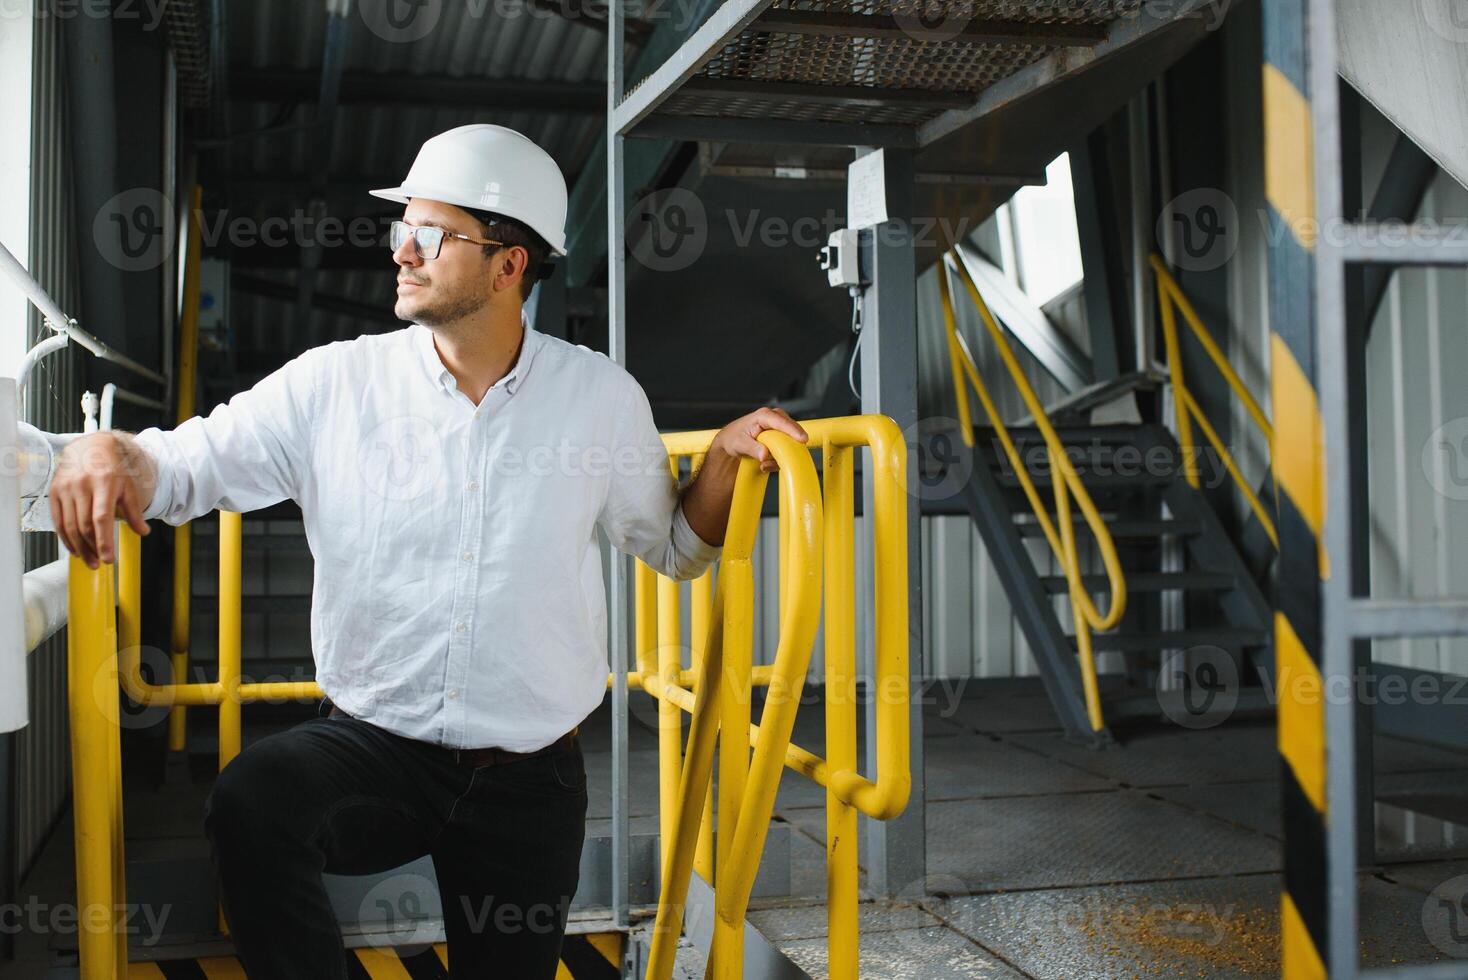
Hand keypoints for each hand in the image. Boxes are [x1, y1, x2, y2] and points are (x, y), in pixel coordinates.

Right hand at [48, 432, 153, 568]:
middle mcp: (81, 485)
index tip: (108, 559)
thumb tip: (143, 533)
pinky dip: (65, 538)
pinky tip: (74, 548)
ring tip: (88, 560)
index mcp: (103, 483)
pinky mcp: (54, 492)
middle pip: (84, 525)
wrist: (90, 447)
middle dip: (92, 548)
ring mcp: (65, 488)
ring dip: (79, 547)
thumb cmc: (112, 468)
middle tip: (99, 563)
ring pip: (69, 526)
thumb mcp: (128, 487)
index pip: (101, 518)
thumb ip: (134, 511)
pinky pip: (57, 521)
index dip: (104, 541)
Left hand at [711, 406, 807, 473]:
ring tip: (763, 463)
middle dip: (784, 448)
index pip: (782, 422)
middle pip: (791, 432)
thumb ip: (752, 448)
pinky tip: (766, 462)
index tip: (802, 440)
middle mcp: (775, 418)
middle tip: (768, 460)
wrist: (732, 441)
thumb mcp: (740, 444)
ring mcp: (780, 427)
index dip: (793, 431)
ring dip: (779, 456)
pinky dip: (778, 459)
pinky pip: (788, 449)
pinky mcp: (782, 437)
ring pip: (790, 443)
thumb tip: (765, 454)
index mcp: (764, 415)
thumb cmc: (734, 438)